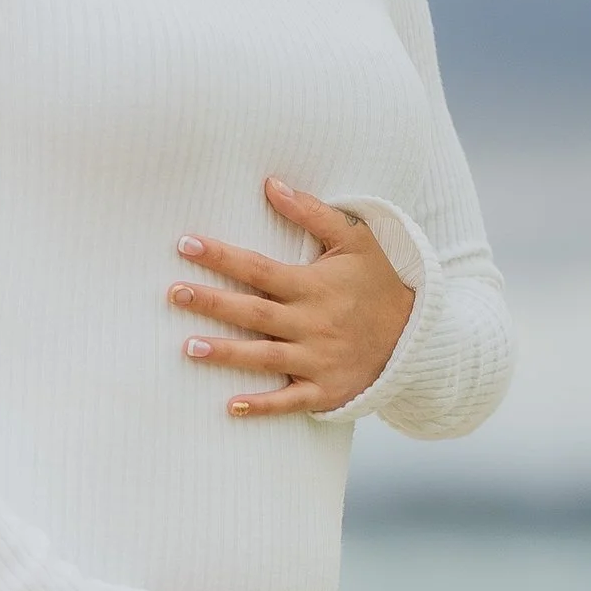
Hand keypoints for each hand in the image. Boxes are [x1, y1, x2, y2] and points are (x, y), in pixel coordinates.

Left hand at [170, 179, 413, 415]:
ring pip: (264, 357)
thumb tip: (271, 184)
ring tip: (189, 348)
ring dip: (227, 354)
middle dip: (212, 303)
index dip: (221, 257)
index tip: (185, 244)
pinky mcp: (323, 390)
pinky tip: (230, 407)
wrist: (416, 336)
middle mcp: (312, 323)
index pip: (258, 268)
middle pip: (253, 313)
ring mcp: (317, 359)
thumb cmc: (378, 283)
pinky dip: (262, 406)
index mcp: (314, 286)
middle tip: (174, 294)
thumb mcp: (356, 240)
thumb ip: (313, 213)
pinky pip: (289, 400)